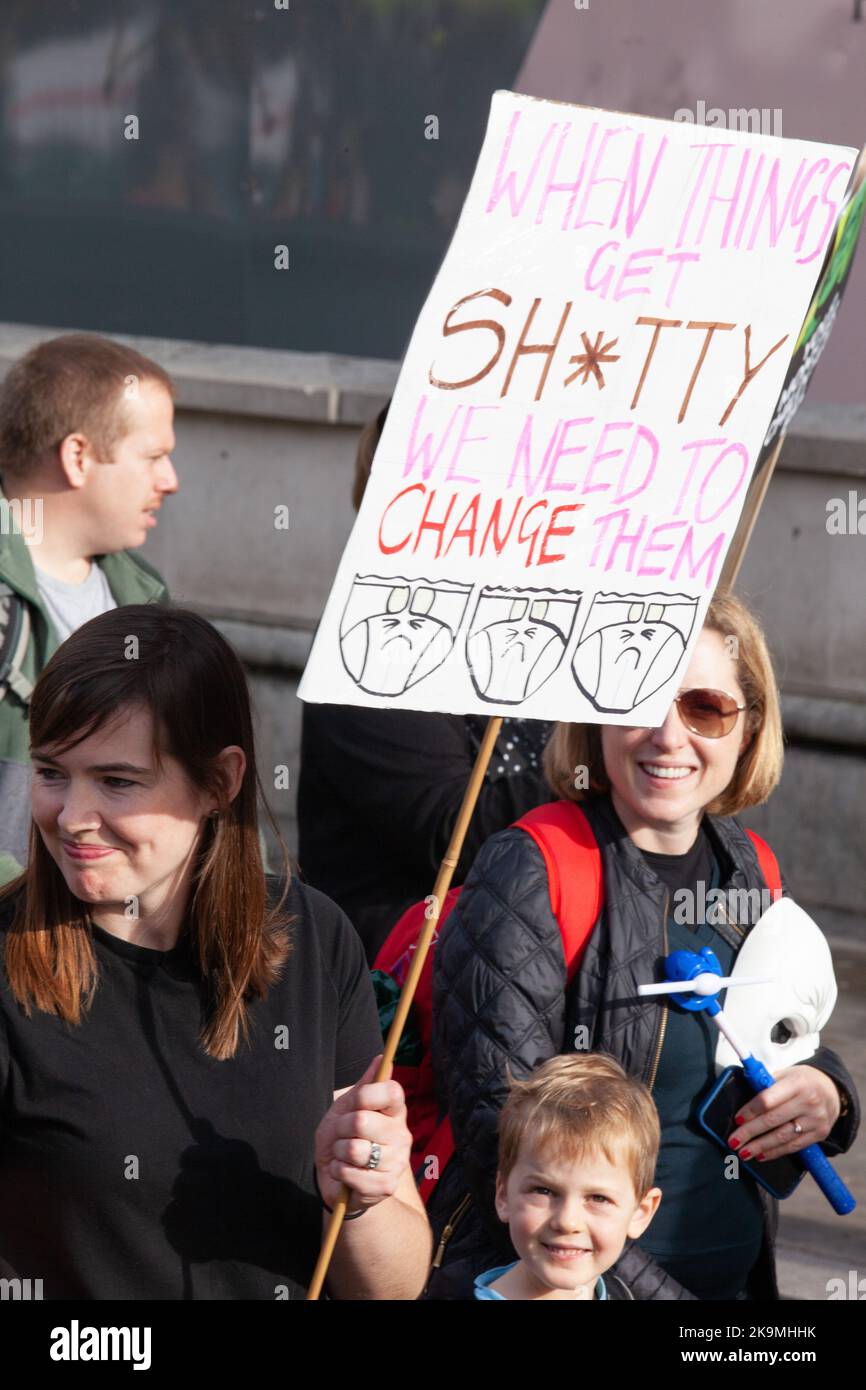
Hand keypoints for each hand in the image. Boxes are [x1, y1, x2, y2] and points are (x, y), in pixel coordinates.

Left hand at [314, 1055, 411, 1213]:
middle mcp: (401, 1135)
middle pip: (362, 1121)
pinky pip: (351, 1174)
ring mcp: (397, 1162)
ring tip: (344, 1156)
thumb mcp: (346, 1108)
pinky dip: (339, 1172)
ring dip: (339, 1153)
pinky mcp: (387, 1186)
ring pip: (355, 1150)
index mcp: (395, 1111)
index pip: (390, 1091)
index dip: (366, 1095)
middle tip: (343, 1136)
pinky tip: (345, 1173)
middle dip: (341, 1129)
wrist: (336, 1179)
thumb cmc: (342, 1138)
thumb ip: (364, 1086)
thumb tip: (382, 1058)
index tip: (355, 1104)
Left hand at [727, 1066, 841, 1161]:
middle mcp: (808, 1102)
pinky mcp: (820, 1134)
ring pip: (782, 1137)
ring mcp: (815, 1120)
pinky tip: (761, 1155)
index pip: (768, 1099)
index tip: (737, 1119)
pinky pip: (794, 1146)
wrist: (832, 1090)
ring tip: (744, 1152)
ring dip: (760, 1146)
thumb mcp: (785, 1074)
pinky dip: (775, 1152)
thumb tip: (743, 1098)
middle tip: (733, 1141)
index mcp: (796, 1083)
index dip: (750, 1111)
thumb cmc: (802, 1081)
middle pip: (772, 1120)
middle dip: (750, 1132)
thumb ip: (765, 1084)